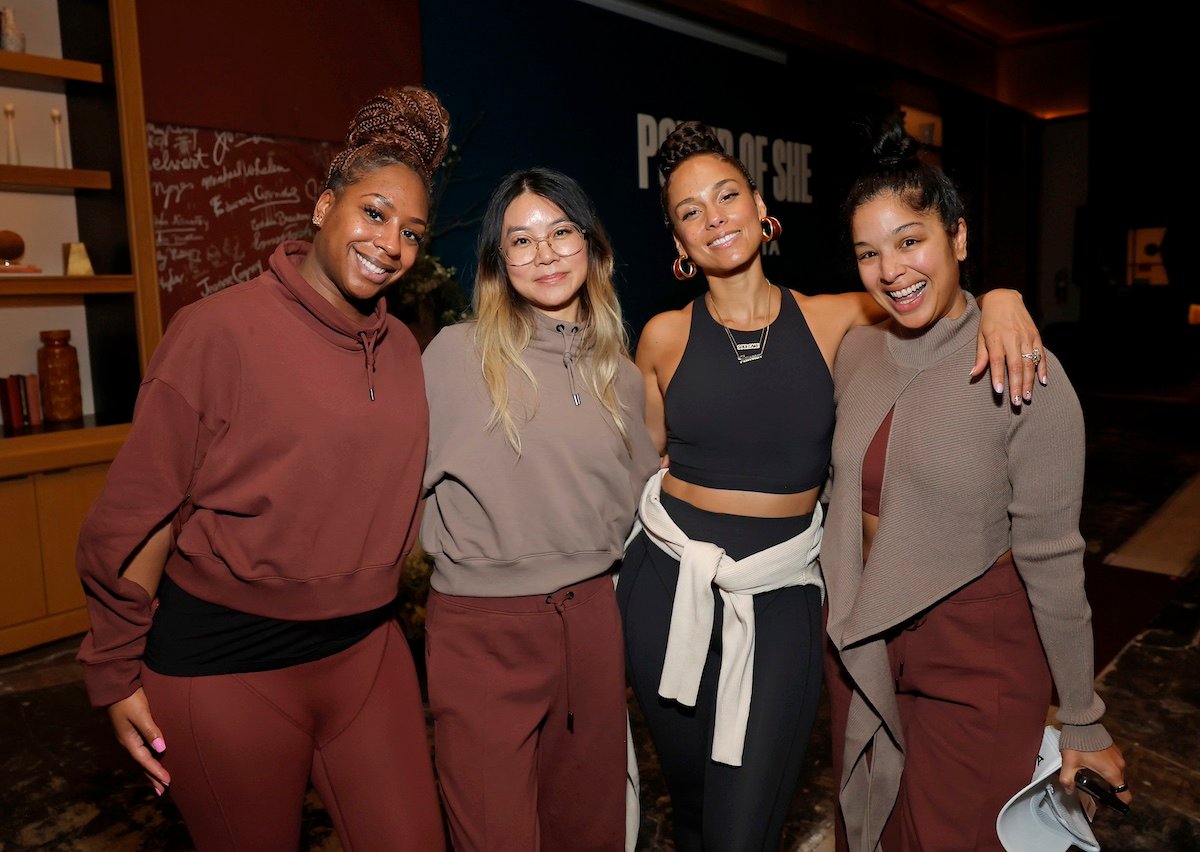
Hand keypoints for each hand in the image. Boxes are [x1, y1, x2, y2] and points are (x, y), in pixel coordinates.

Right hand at [107, 688, 170, 795]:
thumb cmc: (129, 699)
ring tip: (158, 782)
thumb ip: (150, 730)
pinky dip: (148, 759)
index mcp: (128, 740)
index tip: (168, 782)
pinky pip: (141, 750)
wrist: (116, 687)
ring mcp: (129, 736)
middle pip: (142, 763)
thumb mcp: (141, 714)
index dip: (156, 771)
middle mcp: (128, 741)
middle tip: (162, 791)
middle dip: (151, 777)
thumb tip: (160, 748)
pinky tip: (153, 759)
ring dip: (150, 770)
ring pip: (142, 758)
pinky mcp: (132, 730)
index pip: (145, 760)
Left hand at [971, 288, 1047, 405]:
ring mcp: (1026, 337)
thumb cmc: (989, 321)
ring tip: (1026, 396)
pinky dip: (1042, 368)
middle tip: (1016, 402)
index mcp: (996, 338)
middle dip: (1016, 385)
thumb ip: (980, 356)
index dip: (998, 376)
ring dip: (1029, 381)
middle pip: (1015, 365)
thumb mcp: (980, 336)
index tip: (1000, 391)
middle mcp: (1012, 338)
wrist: (1005, 299)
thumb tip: (973, 374)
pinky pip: (1041, 355)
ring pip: (1029, 363)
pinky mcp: (1036, 336)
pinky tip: (1042, 381)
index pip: (997, 361)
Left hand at [1060, 745, 1131, 808]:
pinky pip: (1114, 765)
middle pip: (1119, 786)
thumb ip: (1068, 780)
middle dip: (1110, 794)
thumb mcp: (1069, 763)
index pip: (1125, 796)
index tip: (1107, 806)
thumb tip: (1069, 790)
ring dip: (1108, 781)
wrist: (1083, 722)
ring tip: (1093, 781)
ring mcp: (1118, 757)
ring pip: (1117, 775)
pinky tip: (1094, 767)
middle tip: (1096, 796)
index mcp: (1112, 773)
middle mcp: (1120, 766)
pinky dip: (1107, 770)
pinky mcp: (1115, 750)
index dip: (1118, 805)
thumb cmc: (1078, 743)